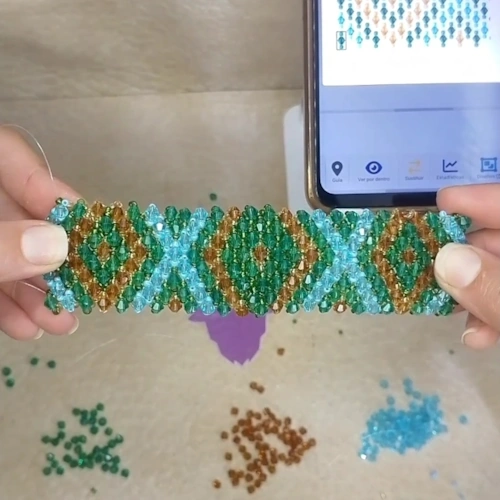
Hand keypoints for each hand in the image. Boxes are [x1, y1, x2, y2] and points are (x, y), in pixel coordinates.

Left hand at [0, 127, 79, 339]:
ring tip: (63, 323)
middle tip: (89, 286)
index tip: (89, 226)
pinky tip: (26, 328)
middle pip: (20, 216)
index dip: (52, 188)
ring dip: (37, 292)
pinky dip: (6, 304)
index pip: (11, 157)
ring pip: (7, 254)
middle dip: (55, 258)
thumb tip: (61, 245)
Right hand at [435, 183, 499, 348]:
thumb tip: (446, 259)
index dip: (481, 200)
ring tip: (450, 312)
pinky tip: (479, 335)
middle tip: (430, 270)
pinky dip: (490, 311)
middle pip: (499, 241)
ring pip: (499, 271)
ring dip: (473, 291)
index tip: (441, 201)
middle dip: (466, 257)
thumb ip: (497, 290)